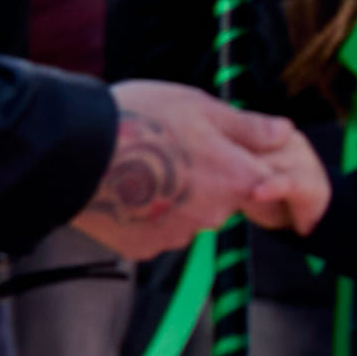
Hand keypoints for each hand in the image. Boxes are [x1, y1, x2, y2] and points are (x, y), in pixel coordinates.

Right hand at [72, 82, 329, 258]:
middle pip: (221, 199)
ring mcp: (178, 235)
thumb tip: (283, 132)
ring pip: (187, 217)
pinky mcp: (144, 248)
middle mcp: (214, 214)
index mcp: (238, 178)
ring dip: (172, 199)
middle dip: (202, 180)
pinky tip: (124, 192)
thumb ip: (247, 127)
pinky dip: (144, 216)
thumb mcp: (202, 107)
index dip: (238, 161)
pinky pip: (154, 232)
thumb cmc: (138, 120)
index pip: (260, 180)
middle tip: (166, 153)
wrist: (73, 152)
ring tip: (139, 169)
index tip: (211, 149)